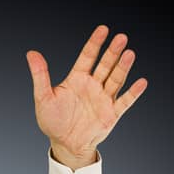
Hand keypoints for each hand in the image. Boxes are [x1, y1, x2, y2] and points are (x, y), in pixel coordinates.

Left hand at [26, 25, 146, 168]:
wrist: (64, 144)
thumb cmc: (52, 120)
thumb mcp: (43, 97)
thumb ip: (40, 75)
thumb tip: (31, 53)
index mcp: (77, 79)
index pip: (87, 56)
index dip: (95, 43)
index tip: (103, 29)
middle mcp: (93, 86)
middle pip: (105, 65)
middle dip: (112, 52)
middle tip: (121, 37)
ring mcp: (103, 98)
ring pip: (115, 79)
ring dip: (123, 67)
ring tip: (130, 53)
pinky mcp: (111, 113)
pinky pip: (124, 101)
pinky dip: (133, 92)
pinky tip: (142, 82)